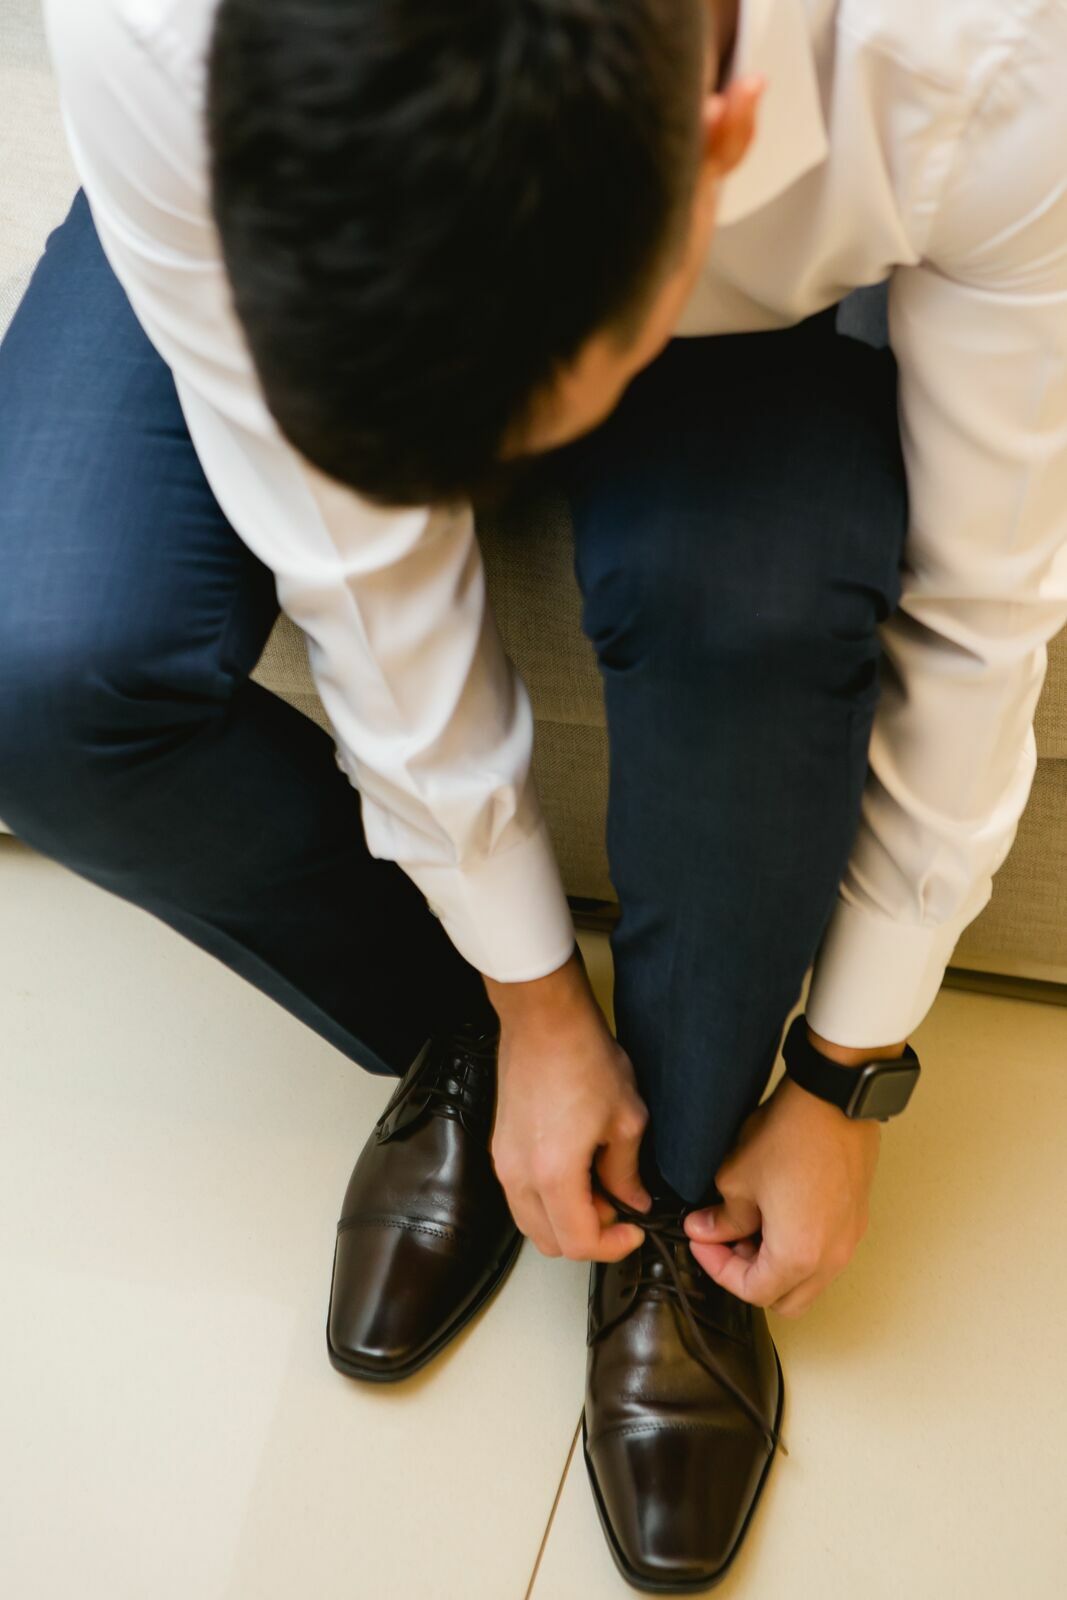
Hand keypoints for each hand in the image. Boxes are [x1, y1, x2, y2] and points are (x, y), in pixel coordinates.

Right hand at [484, 950, 651, 1261]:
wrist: (544, 1020)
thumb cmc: (585, 1059)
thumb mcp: (625, 1119)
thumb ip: (627, 1172)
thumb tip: (633, 1201)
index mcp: (553, 1174)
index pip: (579, 1243)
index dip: (613, 1246)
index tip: (635, 1229)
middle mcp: (519, 1176)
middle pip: (550, 1242)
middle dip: (589, 1236)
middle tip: (619, 1206)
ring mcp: (503, 1162)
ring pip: (531, 1222)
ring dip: (566, 1220)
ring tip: (597, 1185)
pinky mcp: (500, 1148)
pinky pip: (520, 1196)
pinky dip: (548, 1200)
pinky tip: (575, 1169)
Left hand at [682, 1065, 882, 1317]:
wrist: (833, 1098)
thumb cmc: (788, 1136)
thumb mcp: (737, 1179)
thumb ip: (721, 1218)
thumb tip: (706, 1231)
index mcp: (798, 1257)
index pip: (752, 1291)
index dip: (717, 1268)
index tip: (701, 1240)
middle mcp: (831, 1259)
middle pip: (784, 1298)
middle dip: (749, 1276)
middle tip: (725, 1239)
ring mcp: (849, 1240)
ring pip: (808, 1281)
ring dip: (775, 1264)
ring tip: (750, 1223)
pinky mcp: (856, 1220)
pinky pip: (825, 1255)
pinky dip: (799, 1249)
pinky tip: (777, 1212)